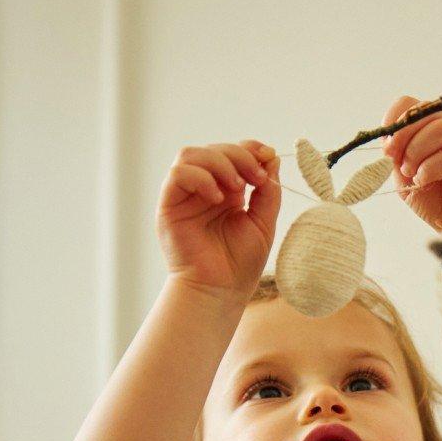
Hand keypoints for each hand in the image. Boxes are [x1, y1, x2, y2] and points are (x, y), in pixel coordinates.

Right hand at [155, 139, 281, 301]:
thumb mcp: (264, 222)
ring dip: (219, 162)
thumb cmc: (240, 264)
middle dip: (240, 156)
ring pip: (191, 154)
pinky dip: (199, 177)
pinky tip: (217, 198)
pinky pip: (177, 175)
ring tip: (238, 187)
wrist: (220, 292)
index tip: (268, 156)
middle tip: (257, 177)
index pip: (232, 153)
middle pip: (214, 149)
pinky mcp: (169, 205)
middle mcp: (203, 189)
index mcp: (226, 191)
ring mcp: (185, 196)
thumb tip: (272, 158)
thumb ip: (268, 191)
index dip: (250, 148)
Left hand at [380, 96, 441, 234]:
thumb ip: (396, 154)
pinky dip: (430, 168)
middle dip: (403, 135)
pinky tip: (423, 180)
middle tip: (394, 160)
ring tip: (411, 173)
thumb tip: (387, 139)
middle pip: (427, 112)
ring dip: (417, 151)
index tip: (385, 144)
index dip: (394, 119)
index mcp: (436, 125)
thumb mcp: (404, 173)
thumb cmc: (432, 198)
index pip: (412, 103)